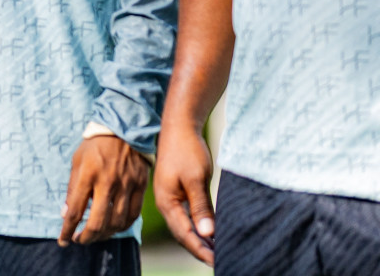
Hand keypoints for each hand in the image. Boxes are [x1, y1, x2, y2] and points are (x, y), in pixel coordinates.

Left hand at [59, 133, 150, 245]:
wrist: (124, 129)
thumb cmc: (95, 145)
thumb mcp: (77, 161)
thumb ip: (72, 188)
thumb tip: (66, 214)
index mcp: (88, 174)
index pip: (75, 210)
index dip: (67, 229)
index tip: (63, 240)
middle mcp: (107, 182)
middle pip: (97, 222)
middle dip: (86, 237)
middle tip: (79, 240)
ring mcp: (126, 186)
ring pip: (116, 223)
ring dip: (104, 235)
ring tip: (95, 236)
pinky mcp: (140, 188)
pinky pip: (133, 216)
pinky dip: (122, 227)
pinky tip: (114, 228)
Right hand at [154, 118, 216, 265]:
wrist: (179, 126)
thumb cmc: (187, 150)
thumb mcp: (196, 179)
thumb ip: (201, 207)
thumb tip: (207, 234)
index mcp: (167, 202)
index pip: (185, 235)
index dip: (201, 250)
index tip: (219, 262)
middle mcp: (166, 204)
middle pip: (183, 234)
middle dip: (200, 250)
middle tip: (222, 262)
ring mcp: (170, 198)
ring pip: (185, 227)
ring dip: (200, 240)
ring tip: (218, 252)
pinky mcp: (177, 192)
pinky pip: (187, 216)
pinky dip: (199, 227)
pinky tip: (211, 232)